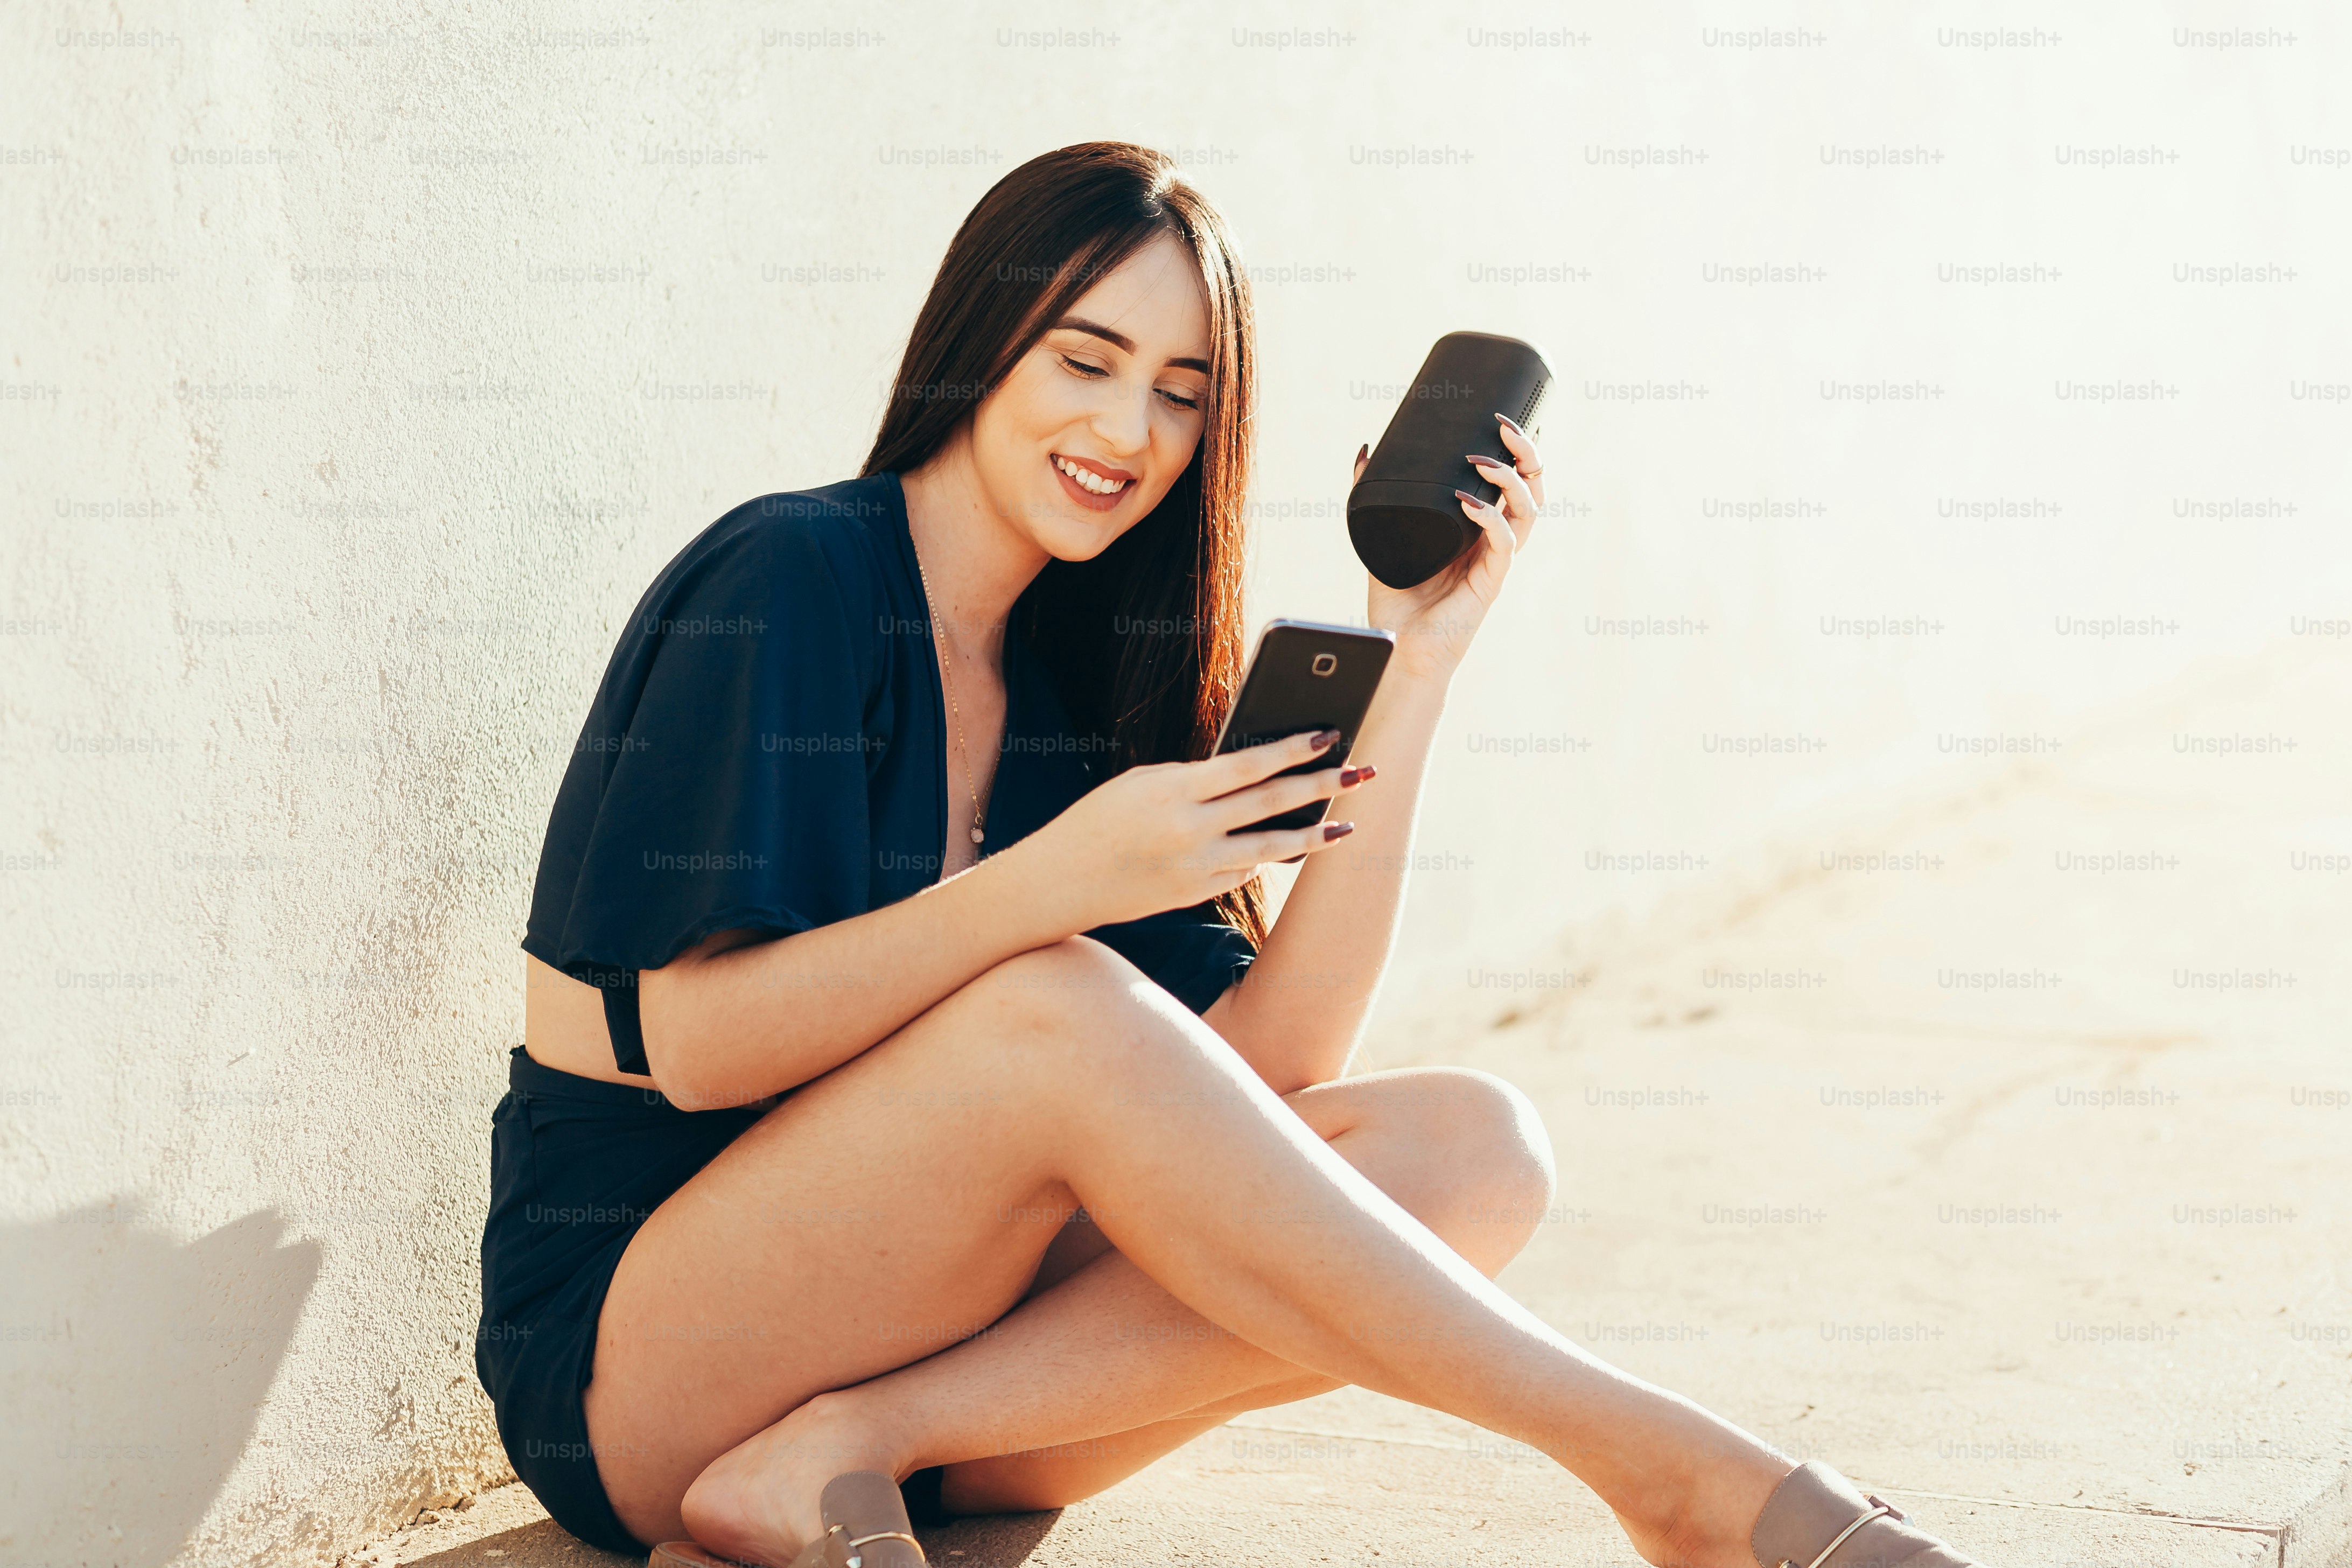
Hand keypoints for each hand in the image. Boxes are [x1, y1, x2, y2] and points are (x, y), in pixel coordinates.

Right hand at [1016, 729, 1378, 930]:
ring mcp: (1196, 868)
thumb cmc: (1099, 820)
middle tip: (1362, 773)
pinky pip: (1242, 871)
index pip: (1248, 765)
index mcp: (1174, 791)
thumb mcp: (1142, 784)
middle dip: (1321, 786)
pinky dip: (1266, 856)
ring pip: (1270, 847)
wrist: (1061, 882)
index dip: (1294, 749)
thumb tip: (1248, 774)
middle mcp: (1190, 831)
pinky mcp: (1196, 895)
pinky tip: (1289, 846)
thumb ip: (1194, 779)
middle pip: (1271, 804)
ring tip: (1348, 827)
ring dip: (1314, 836)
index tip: (1330, 735)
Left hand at [1354, 412, 1543, 680]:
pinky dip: (1490, 517)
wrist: (1398, 648)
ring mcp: (1495, 561)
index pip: (1511, 483)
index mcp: (1479, 529)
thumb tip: (1366, 453)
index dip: (1516, 451)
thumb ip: (1374, 498)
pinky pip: (1504, 542)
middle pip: (1532, 489)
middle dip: (1527, 453)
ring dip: (1511, 480)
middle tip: (1506, 425)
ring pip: (1529, 511)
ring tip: (1483, 460)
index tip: (1500, 419)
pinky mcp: (1490, 582)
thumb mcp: (1381, 537)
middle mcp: (1494, 541)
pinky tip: (1470, 502)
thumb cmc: (1397, 601)